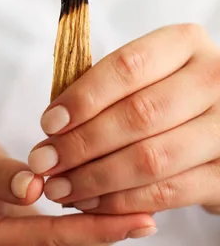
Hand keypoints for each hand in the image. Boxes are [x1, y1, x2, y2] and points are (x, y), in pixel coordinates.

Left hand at [28, 25, 219, 215]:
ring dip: (95, 178)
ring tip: (59, 187)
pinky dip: (121, 201)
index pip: (128, 66)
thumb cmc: (164, 93)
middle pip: (139, 115)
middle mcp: (214, 79)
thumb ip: (103, 89)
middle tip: (44, 162)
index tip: (48, 124)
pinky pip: (168, 192)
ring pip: (151, 158)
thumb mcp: (143, 74)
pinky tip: (90, 202)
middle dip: (82, 143)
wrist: (217, 123)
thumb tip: (53, 126)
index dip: (84, 97)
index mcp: (185, 44)